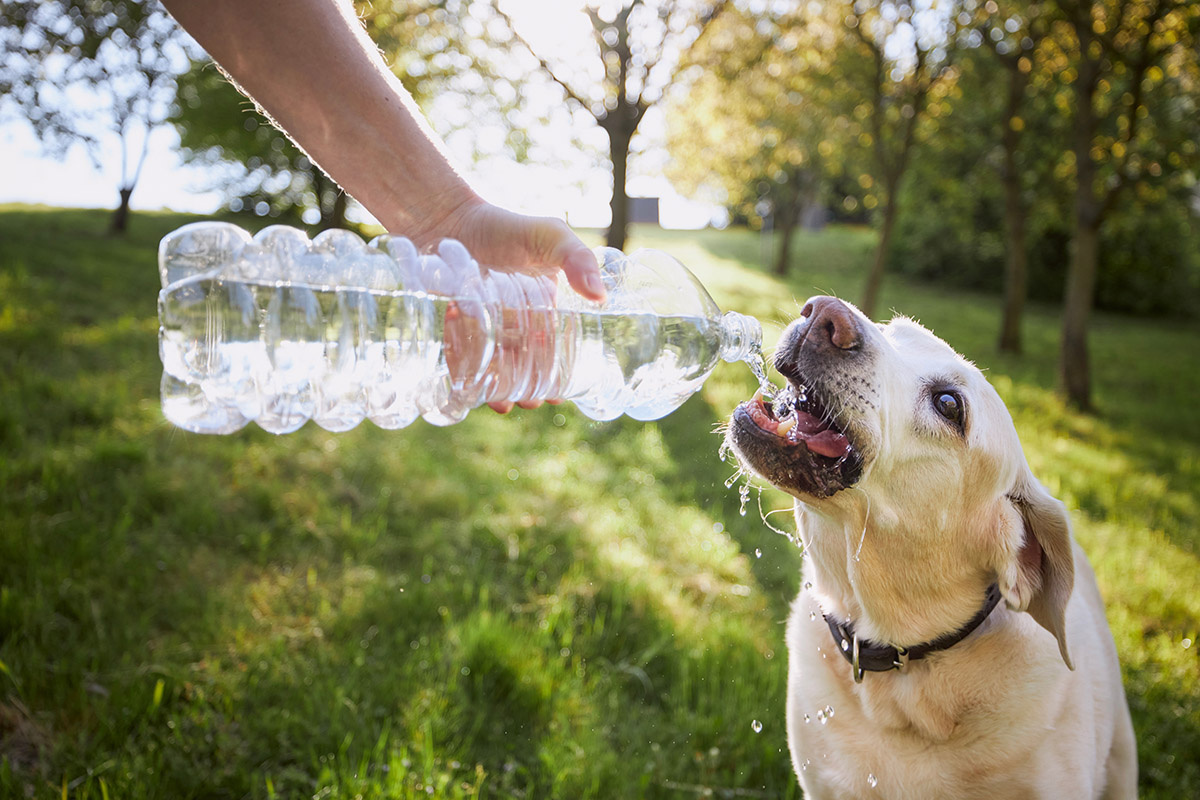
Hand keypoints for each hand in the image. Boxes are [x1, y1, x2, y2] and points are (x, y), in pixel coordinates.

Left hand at [422, 197, 605, 414]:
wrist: (447, 217)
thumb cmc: (504, 226)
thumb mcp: (549, 235)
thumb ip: (577, 258)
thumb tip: (600, 297)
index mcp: (544, 311)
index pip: (556, 350)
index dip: (560, 375)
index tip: (559, 395)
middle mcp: (513, 324)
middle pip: (525, 367)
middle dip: (530, 390)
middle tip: (531, 402)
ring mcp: (481, 328)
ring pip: (494, 370)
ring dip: (499, 391)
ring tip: (502, 403)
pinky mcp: (451, 330)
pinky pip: (459, 361)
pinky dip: (464, 376)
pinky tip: (467, 387)